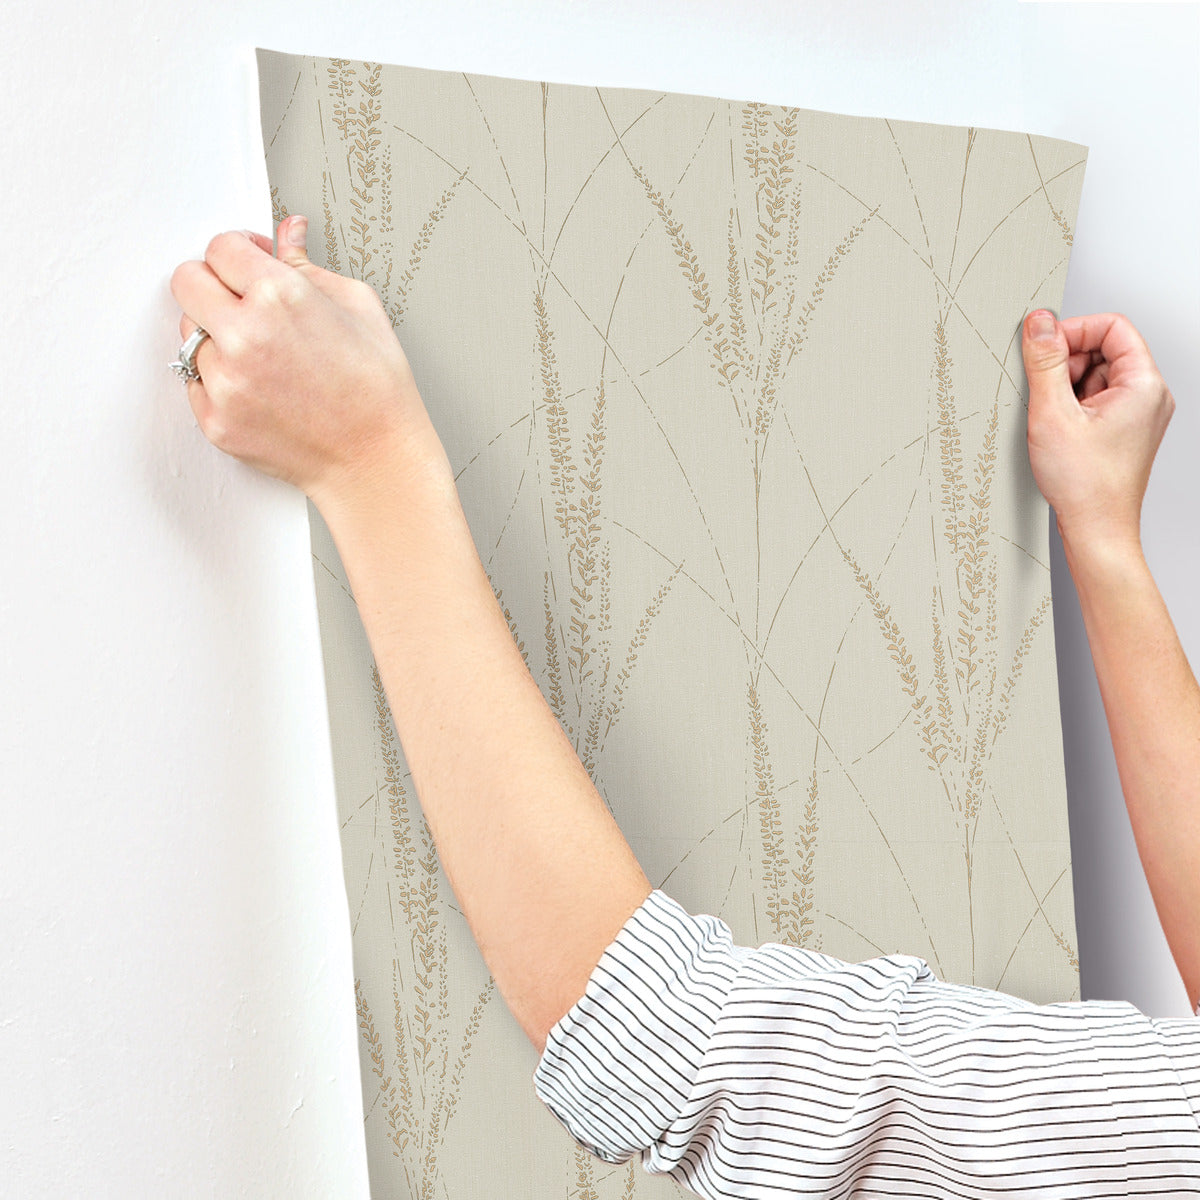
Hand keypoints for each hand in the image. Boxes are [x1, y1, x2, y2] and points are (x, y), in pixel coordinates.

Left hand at [169, 214, 443, 506]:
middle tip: (241, 300)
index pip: (220, 247)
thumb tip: (287, 233)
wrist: (377, 459)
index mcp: (280, 296)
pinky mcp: (216, 420)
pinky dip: (220, 380)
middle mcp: (244, 335)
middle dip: (212, 283)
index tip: (248, 262)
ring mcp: (225, 382)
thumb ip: (309, 265)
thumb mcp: (358, 307)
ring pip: (189, 335)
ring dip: (216, 337)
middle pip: (186, 281)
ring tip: (262, 355)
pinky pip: (196, 382)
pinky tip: (260, 388)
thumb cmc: (378, 389)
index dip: (237, 251)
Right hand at [1021, 308, 1175, 550]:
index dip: (1074, 331)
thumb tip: (1039, 322)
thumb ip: (1045, 362)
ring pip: (1096, 376)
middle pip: (1104, 350)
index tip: (1043, 346)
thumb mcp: (1053, 413)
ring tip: (1053, 419)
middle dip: (1067, 362)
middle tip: (1044, 390)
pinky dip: (1072, 407)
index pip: (1112, 327)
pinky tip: (1058, 430)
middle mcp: (1148, 396)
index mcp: (1143, 385)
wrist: (1096, 530)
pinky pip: (1096, 400)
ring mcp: (1138, 415)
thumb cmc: (1085, 485)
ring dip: (1066, 388)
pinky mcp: (1123, 431)